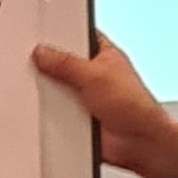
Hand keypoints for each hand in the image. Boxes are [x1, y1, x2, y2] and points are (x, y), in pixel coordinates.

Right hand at [32, 31, 177, 177]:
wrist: (140, 143)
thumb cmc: (134, 106)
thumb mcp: (95, 75)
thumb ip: (66, 63)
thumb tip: (44, 53)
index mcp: (103, 54)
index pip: (78, 36)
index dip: (60, 34)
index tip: (40, 35)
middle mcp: (94, 75)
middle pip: (63, 64)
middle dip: (51, 67)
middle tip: (37, 66)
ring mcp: (86, 97)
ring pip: (58, 90)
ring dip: (52, 94)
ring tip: (46, 93)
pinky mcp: (78, 118)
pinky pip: (57, 112)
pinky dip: (52, 114)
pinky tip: (47, 112)